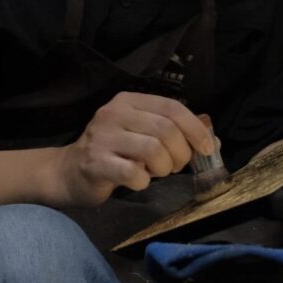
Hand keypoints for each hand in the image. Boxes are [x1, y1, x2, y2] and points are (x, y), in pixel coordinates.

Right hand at [50, 92, 215, 207]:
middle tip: (176, 166)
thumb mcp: (143, 134)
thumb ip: (176, 132)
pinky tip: (138, 181)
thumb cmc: (115, 153)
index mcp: (129, 101)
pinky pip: (133, 172)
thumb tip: (212, 137)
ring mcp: (102, 137)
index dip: (194, 128)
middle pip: (165, 129)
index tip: (206, 148)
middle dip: (180, 153)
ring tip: (156, 172)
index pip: (171, 107)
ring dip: (164, 167)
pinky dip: (143, 181)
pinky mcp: (94, 163)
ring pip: (153, 150)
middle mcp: (114, 113)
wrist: (70, 172)